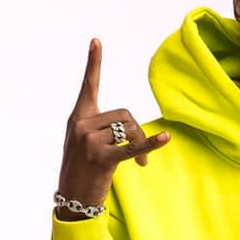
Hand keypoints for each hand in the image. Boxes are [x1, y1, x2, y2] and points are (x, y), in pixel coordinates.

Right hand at [56, 39, 170, 219]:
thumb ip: (105, 128)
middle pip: (124, 113)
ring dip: (141, 145)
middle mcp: (80, 125)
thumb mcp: (89, 143)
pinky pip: (132, 147)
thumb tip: (132, 129)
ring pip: (129, 129)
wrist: (73, 198)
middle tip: (142, 154)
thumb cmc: (84, 170)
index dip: (93, 63)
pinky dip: (150, 145)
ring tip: (140, 163)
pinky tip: (165, 139)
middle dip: (138, 131)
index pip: (88, 86)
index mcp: (78, 118)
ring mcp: (88, 141)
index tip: (96, 41)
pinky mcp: (101, 158)